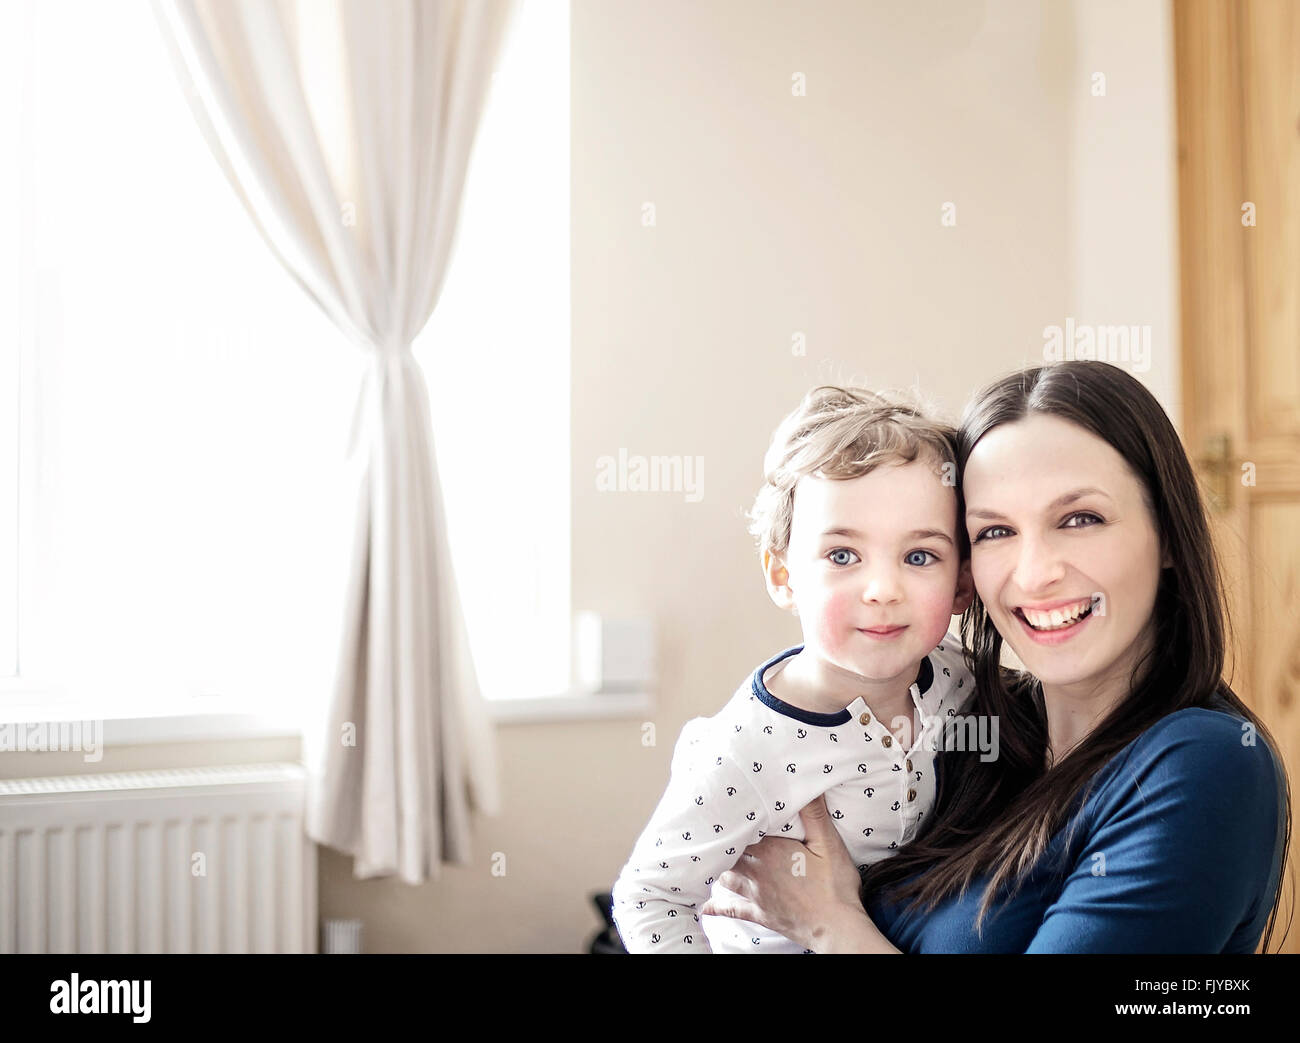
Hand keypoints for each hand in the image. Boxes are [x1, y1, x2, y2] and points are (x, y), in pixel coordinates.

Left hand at [700, 793, 890, 951]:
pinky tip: (705, 906)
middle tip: (713, 831)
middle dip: (722, 842)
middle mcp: (756, 871)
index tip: (724, 809)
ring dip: (718, 867)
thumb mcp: (829, 844)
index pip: (740, 830)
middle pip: (727, 852)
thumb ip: (815, 814)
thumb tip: (807, 784)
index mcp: (770, 850)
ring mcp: (755, 894)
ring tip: (710, 858)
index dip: (731, 820)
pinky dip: (716, 906)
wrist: (837, 928)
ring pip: (725, 877)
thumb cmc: (835, 885)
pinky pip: (731, 909)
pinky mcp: (759, 914)